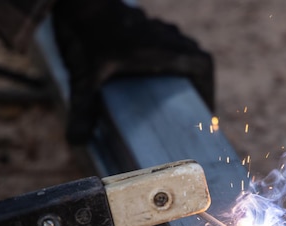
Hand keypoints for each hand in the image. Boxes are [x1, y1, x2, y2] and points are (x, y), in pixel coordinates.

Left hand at [52, 0, 214, 142]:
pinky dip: (159, 59)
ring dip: (175, 71)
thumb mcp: (84, 75)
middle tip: (180, 112)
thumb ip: (82, 107)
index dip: (208, 88)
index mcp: (163, 49)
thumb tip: (77, 141)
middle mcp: (163, 37)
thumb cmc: (85, 31)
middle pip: (192, 60)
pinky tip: (140, 77)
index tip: (202, 109)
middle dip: (191, 86)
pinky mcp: (139, 25)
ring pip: (177, 49)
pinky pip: (161, 42)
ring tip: (163, 98)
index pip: (202, 64)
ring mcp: (152, 28)